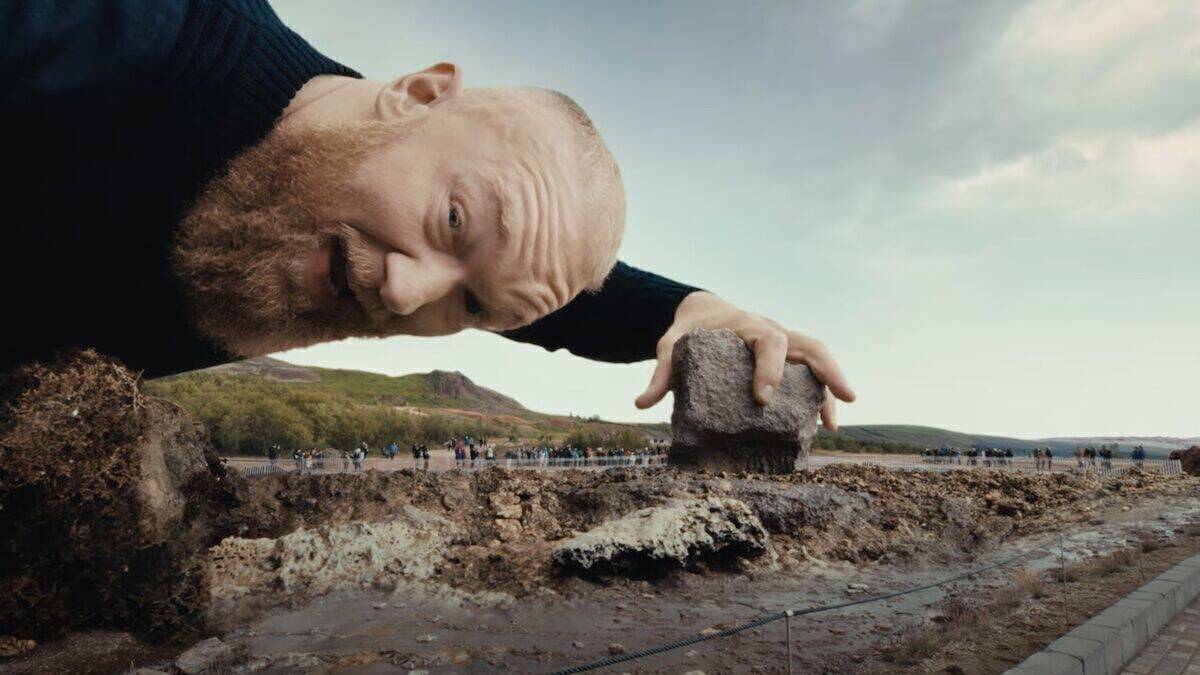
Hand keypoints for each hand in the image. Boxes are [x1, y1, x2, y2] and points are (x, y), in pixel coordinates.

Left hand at [635, 291, 854, 430]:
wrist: (703, 311)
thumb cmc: (689, 329)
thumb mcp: (670, 345)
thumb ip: (660, 371)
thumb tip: (641, 403)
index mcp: (747, 325)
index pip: (768, 342)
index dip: (769, 368)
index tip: (763, 398)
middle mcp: (772, 331)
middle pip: (810, 346)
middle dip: (827, 371)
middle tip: (844, 397)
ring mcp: (783, 344)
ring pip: (816, 359)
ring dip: (829, 388)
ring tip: (832, 424)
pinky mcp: (785, 359)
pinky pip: (810, 374)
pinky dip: (819, 396)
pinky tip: (823, 424)